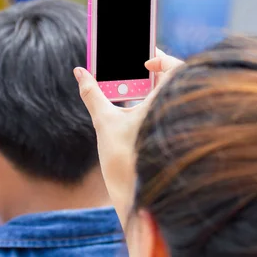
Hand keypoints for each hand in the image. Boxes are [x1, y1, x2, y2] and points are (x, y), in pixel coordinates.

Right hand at [74, 50, 182, 226]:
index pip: (177, 69)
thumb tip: (79, 71)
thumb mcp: (104, 122)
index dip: (164, 59)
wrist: (134, 197)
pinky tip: (137, 105)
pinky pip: (166, 111)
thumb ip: (92, 94)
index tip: (146, 62)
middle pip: (175, 81)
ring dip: (154, 87)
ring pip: (170, 96)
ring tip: (134, 82)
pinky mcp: (169, 136)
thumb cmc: (123, 161)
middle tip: (139, 64)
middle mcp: (174, 114)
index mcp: (164, 106)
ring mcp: (173, 126)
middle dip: (157, 70)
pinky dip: (154, 103)